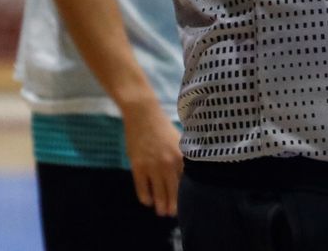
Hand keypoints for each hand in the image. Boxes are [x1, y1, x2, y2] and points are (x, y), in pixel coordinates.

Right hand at [122, 101, 183, 217]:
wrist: (143, 114)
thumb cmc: (163, 127)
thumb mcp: (180, 141)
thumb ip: (185, 157)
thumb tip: (189, 175)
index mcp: (182, 158)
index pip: (186, 184)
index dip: (186, 197)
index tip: (186, 205)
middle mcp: (169, 164)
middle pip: (173, 193)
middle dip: (173, 207)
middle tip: (172, 213)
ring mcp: (153, 166)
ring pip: (158, 194)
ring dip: (160, 206)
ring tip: (161, 211)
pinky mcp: (138, 166)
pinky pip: (142, 189)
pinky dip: (146, 198)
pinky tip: (148, 200)